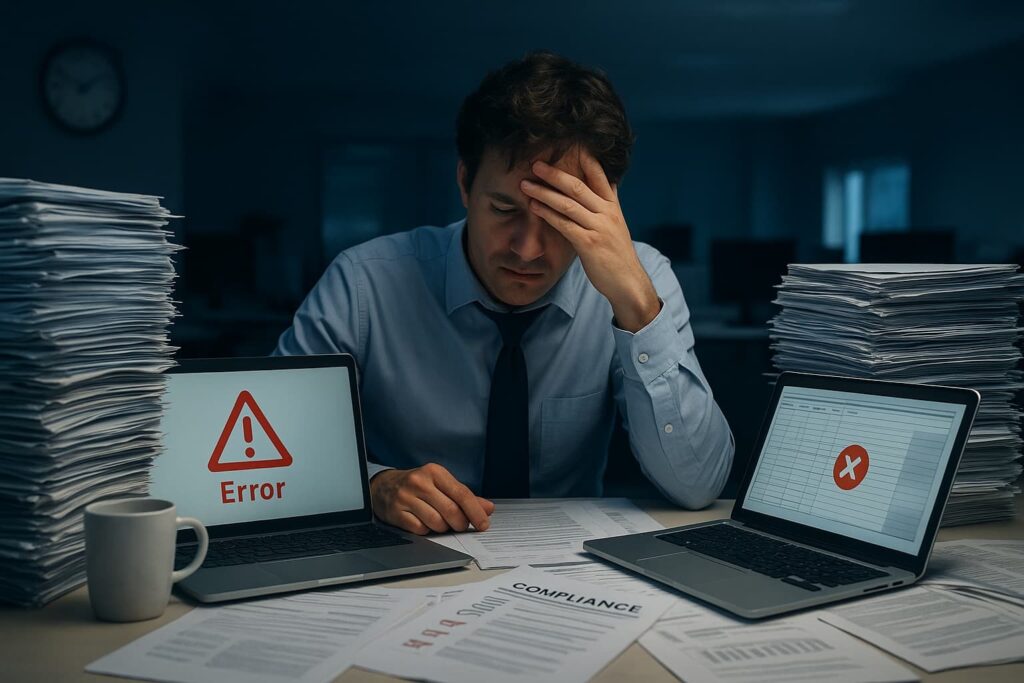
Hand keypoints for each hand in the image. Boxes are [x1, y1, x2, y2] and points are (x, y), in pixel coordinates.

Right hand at [369, 463, 494, 534]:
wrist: (383, 487)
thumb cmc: (417, 486)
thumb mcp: (441, 484)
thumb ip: (464, 496)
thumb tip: (488, 509)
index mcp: (435, 472)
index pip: (462, 494)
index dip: (476, 512)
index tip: (483, 524)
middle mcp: (420, 482)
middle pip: (451, 511)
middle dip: (460, 523)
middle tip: (461, 525)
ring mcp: (406, 497)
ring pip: (437, 522)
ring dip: (444, 528)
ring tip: (440, 522)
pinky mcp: (396, 513)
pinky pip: (421, 529)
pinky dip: (427, 531)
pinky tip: (425, 523)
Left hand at [520, 149, 660, 332]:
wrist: (628, 282)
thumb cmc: (618, 254)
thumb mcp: (617, 224)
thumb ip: (608, 203)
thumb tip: (606, 182)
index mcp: (613, 206)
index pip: (599, 175)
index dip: (584, 159)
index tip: (567, 145)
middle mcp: (607, 213)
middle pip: (577, 186)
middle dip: (554, 174)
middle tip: (535, 164)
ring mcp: (598, 228)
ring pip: (567, 204)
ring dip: (544, 192)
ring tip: (526, 184)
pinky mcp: (589, 244)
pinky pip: (564, 224)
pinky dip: (547, 214)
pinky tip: (534, 207)